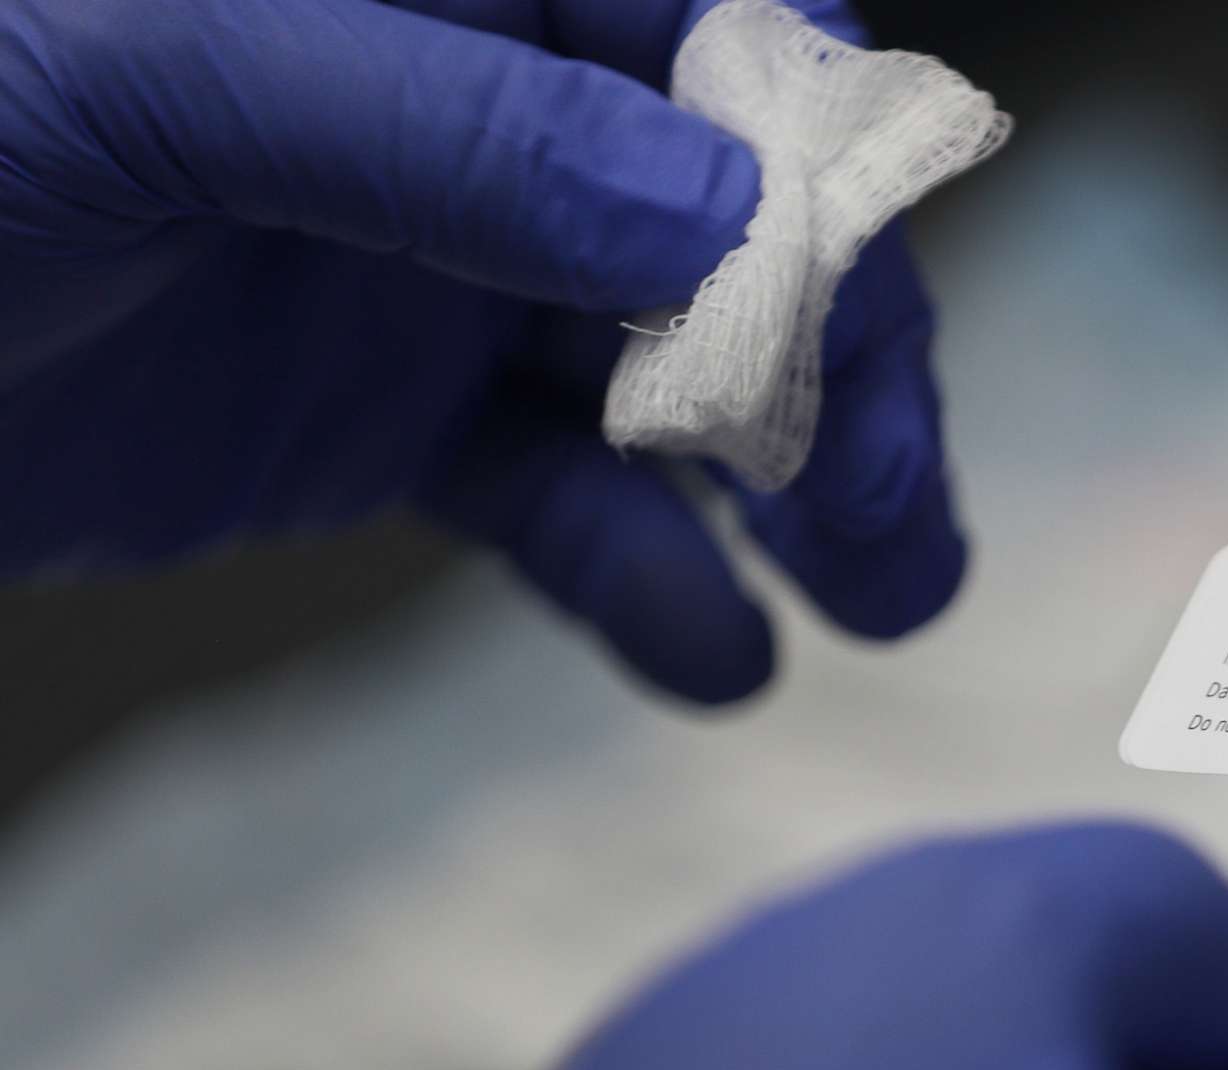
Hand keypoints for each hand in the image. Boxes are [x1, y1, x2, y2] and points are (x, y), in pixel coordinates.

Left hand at [0, 0, 965, 703]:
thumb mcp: (145, 82)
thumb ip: (440, 128)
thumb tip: (721, 210)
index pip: (704, 23)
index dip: (814, 157)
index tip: (863, 315)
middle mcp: (459, 102)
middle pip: (729, 214)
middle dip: (837, 353)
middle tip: (896, 509)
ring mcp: (423, 262)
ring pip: (670, 363)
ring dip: (796, 482)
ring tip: (885, 602)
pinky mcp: (373, 414)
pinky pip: (549, 492)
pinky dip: (643, 577)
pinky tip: (717, 662)